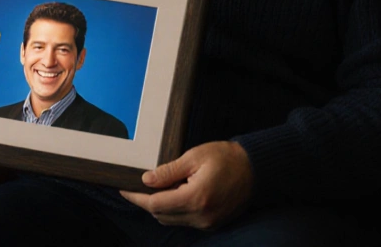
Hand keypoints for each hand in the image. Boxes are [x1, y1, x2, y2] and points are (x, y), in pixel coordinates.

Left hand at [119, 141, 253, 229]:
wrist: (256, 169)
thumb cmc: (226, 158)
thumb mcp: (194, 157)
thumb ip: (168, 171)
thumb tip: (146, 180)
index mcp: (195, 198)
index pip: (155, 204)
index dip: (136, 197)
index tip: (123, 188)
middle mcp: (201, 216)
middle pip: (161, 215)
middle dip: (146, 201)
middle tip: (138, 185)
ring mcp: (207, 223)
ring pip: (171, 220)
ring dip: (160, 206)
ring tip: (159, 187)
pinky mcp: (213, 224)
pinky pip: (185, 221)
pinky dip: (175, 210)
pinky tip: (175, 193)